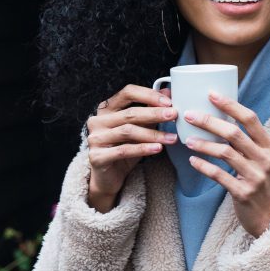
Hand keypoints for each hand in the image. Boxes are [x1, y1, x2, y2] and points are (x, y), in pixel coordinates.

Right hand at [86, 84, 178, 211]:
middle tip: (174, 115)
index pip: (128, 93)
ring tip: (172, 137)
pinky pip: (123, 150)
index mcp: (107, 108)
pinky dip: (143, 149)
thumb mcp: (140, 127)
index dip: (149, 95)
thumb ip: (150, 109)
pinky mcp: (96, 156)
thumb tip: (168, 93)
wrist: (108, 177)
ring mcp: (95, 138)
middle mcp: (98, 121)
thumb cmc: (125, 147)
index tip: (169, 102)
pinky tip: (158, 148)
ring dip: (153, 134)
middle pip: (130, 113)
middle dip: (155, 113)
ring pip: (128, 131)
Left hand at [183, 92, 269, 237]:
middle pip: (234, 133)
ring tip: (187, 139)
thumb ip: (248, 143)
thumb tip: (221, 119)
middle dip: (209, 121)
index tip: (211, 94)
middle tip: (189, 114)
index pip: (251, 119)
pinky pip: (219, 176)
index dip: (230, 105)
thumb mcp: (263, 160)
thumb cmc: (262, 183)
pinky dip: (204, 167)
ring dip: (203, 144)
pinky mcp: (243, 193)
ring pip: (225, 153)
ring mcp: (255, 176)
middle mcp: (265, 159)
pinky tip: (192, 161)